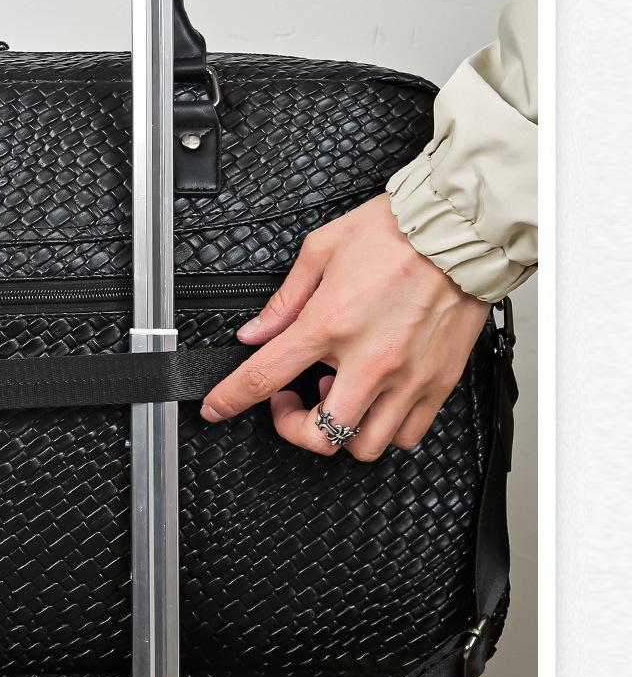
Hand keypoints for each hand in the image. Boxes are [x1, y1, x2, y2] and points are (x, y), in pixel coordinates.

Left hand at [199, 195, 490, 460]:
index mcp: (330, 323)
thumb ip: (285, 299)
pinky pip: (407, 435)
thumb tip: (257, 332)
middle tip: (293, 402)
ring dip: (342, 430)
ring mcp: (408, 377)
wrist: (458, 230)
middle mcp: (370, 360)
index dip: (231, 400)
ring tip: (340, 395)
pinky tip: (376, 399)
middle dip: (295, 428)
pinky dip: (384, 428)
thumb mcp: (321, 250)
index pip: (265, 377)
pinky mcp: (439, 382)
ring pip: (365, 446)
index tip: (217, 408)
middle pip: (322, 435)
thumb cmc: (396, 233)